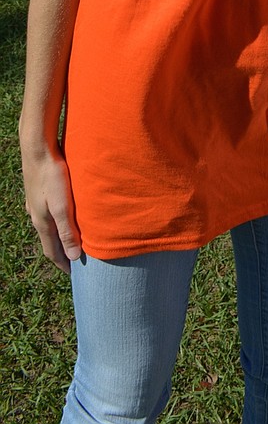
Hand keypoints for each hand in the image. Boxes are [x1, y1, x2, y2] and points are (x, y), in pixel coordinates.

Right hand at [21, 146, 81, 272]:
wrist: (37, 149)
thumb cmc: (52, 176)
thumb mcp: (62, 206)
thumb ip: (68, 231)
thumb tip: (74, 257)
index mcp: (42, 223)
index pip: (53, 251)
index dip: (63, 264)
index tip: (73, 275)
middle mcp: (36, 216)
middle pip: (50, 240)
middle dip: (61, 253)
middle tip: (74, 262)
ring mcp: (35, 204)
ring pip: (48, 226)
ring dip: (59, 237)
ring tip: (71, 241)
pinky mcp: (38, 192)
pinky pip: (47, 214)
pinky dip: (56, 222)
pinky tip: (62, 216)